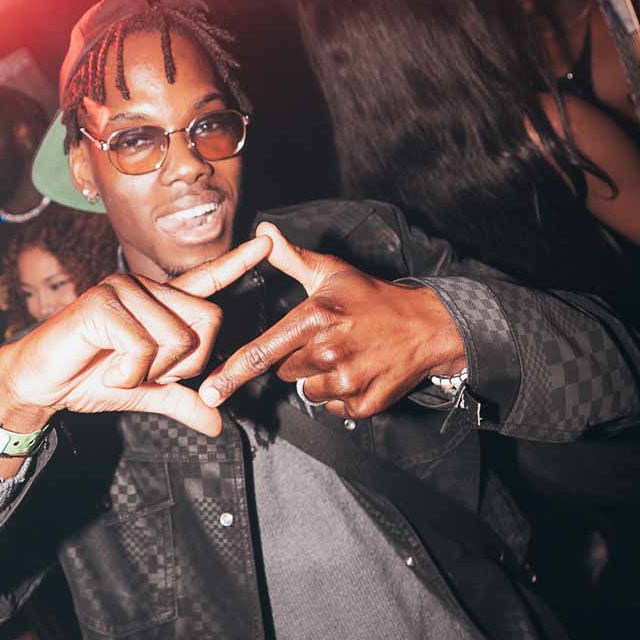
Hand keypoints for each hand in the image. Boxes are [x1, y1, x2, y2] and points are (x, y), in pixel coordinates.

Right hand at [0, 234, 272, 448]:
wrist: (41, 384)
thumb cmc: (89, 378)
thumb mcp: (145, 393)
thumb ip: (182, 401)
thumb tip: (217, 425)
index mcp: (161, 304)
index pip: (207, 280)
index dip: (239, 262)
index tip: (268, 242)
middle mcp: (146, 287)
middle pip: (208, 323)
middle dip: (183, 365)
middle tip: (142, 371)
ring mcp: (124, 289)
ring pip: (178, 340)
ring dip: (150, 372)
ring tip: (117, 368)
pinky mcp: (103, 302)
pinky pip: (144, 347)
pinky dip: (127, 374)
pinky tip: (104, 369)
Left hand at [199, 222, 465, 418]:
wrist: (428, 326)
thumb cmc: (374, 299)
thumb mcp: (332, 272)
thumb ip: (292, 258)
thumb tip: (264, 232)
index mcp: (315, 318)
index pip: (263, 351)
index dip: (232, 373)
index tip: (210, 391)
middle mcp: (329, 351)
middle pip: (285, 371)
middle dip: (298, 359)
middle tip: (327, 341)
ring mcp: (349, 380)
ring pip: (309, 391)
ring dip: (320, 379)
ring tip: (345, 356)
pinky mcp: (365, 403)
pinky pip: (333, 407)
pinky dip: (343, 396)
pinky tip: (359, 372)